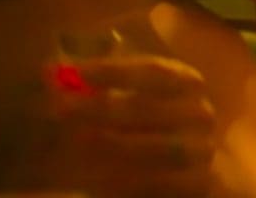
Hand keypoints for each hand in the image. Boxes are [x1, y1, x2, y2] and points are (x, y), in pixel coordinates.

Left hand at [45, 56, 216, 197]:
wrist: (190, 165)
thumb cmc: (147, 120)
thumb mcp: (127, 95)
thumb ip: (95, 84)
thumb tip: (52, 73)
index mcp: (186, 82)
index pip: (151, 71)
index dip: (111, 71)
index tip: (73, 72)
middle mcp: (200, 114)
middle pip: (146, 108)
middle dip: (98, 107)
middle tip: (61, 107)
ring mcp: (202, 151)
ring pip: (155, 147)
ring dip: (112, 143)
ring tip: (78, 139)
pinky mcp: (198, 184)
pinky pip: (158, 182)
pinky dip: (125, 178)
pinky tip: (94, 175)